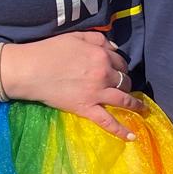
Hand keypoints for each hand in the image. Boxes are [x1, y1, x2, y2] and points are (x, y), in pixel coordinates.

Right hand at [1, 31, 141, 139]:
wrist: (31, 70)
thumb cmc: (49, 51)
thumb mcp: (76, 36)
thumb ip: (98, 39)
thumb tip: (114, 48)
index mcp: (101, 55)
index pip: (120, 61)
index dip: (120, 66)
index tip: (119, 70)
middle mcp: (104, 74)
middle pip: (124, 80)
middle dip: (127, 83)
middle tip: (125, 87)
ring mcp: (97, 93)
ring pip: (124, 100)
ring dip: (135, 104)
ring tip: (142, 109)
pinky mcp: (87, 109)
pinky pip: (108, 121)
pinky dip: (121, 130)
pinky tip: (132, 137)